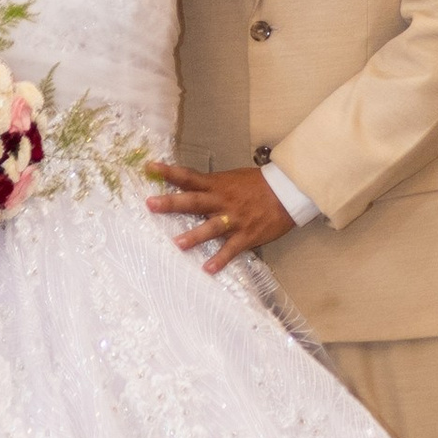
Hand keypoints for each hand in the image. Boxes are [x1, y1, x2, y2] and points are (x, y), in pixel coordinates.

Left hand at [146, 161, 298, 275]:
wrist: (287, 191)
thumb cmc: (258, 185)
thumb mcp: (232, 179)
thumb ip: (212, 186)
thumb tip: (190, 187)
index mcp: (217, 184)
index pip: (189, 176)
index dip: (169, 171)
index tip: (149, 167)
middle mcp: (222, 201)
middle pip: (193, 201)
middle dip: (172, 203)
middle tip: (151, 204)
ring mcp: (234, 219)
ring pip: (210, 227)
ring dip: (194, 236)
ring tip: (177, 244)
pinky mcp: (246, 235)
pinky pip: (231, 249)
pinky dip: (220, 259)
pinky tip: (208, 269)